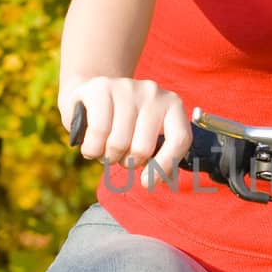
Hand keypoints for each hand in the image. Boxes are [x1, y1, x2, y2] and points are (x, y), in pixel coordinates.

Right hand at [59, 76, 191, 187]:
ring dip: (107, 157)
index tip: (147, 183)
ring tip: (105, 149)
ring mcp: (127, 88)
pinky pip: (99, 131)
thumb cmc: (124, 124)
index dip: (165, 165)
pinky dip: (92, 149)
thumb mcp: (147, 136)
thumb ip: (160, 155)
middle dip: (127, 162)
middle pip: (143, 147)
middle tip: (120, 155)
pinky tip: (91, 147)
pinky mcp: (102, 88)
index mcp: (172, 105)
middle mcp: (153, 93)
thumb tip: (167, 178)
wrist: (91, 96)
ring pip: (118, 143)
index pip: (180, 139)